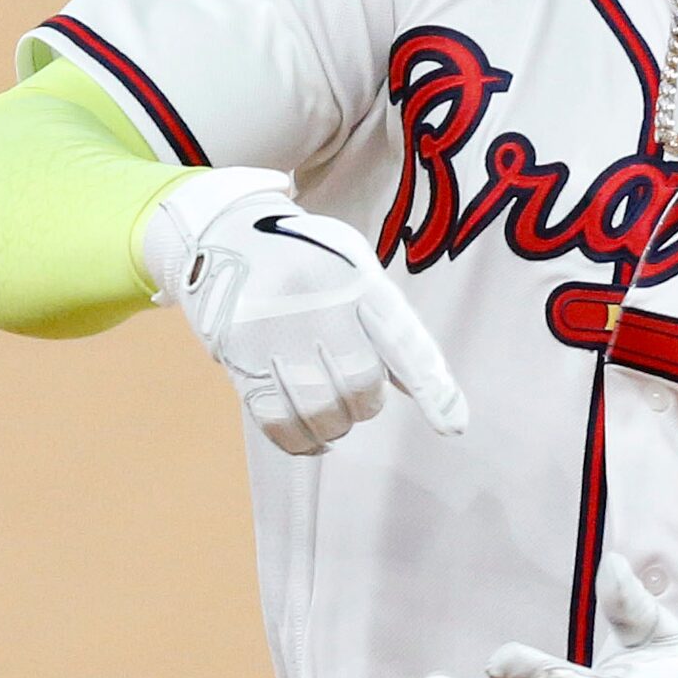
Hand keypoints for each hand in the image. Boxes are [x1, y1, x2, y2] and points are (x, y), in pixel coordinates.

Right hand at [145, 168, 466, 455]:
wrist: (224, 236)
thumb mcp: (355, 269)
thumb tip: (422, 390)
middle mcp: (316, 302)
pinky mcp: (240, 358)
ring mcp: (274, 331)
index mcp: (356, 277)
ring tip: (333, 411)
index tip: (453, 425)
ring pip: (320, 410)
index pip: (402, 339)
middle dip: (366, 402)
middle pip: (360, 383)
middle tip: (358, 393)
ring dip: (335, 425)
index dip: (431, 387)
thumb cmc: (308, 262)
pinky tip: (312, 438)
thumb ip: (388, 325)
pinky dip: (302, 441)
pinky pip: (278, 421)